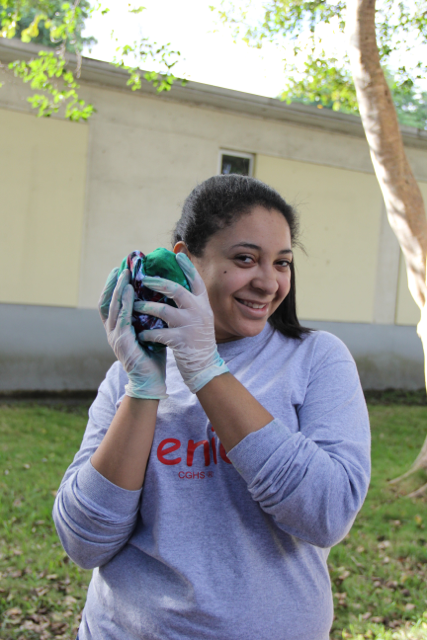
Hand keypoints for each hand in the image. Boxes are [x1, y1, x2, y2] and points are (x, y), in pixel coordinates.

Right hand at [98, 268, 167, 399]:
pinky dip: (125, 302)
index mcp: (117, 329)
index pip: (110, 303)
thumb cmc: (152, 356)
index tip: (118, 271)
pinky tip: (129, 291)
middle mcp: (112, 331)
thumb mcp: (148, 331)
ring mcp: (114, 336)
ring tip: (124, 273)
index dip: (111, 286)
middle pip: (107, 301)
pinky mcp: (121, 341)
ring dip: (117, 288)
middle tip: (120, 266)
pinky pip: (122, 317)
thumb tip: (158, 296)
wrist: (150, 381)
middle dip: (112, 283)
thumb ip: (147, 316)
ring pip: (112, 306)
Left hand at [137, 253, 228, 392]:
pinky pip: (158, 333)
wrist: (205, 366)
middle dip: (157, 282)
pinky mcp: (181, 341)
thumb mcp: (201, 318)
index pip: (196, 280)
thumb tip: (176, 286)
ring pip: (163, 310)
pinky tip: (140, 333)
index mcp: (203, 305)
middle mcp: (198, 312)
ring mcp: (190, 326)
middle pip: (176, 290)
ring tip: (134, 306)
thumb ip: (191, 303)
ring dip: (145, 307)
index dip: (187, 267)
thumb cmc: (198, 341)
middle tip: (143, 279)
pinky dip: (147, 332)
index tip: (177, 254)